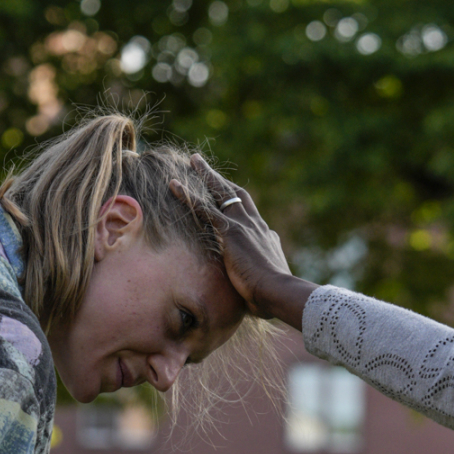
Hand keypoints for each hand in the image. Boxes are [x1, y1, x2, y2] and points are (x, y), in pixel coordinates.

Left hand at [173, 155, 315, 327]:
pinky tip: (174, 185)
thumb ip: (267, 262)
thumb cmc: (275, 293)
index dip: (235, 200)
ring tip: (192, 160)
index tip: (226, 191)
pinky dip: (188, 195)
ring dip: (206, 175)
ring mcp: (242, 225)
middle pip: (236, 193)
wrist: (279, 291)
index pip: (247, 211)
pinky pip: (205, 208)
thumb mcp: (272, 274)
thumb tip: (269, 260)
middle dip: (219, 178)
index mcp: (264, 233)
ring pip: (222, 192)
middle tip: (203, 164)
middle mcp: (254, 223)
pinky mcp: (230, 232)